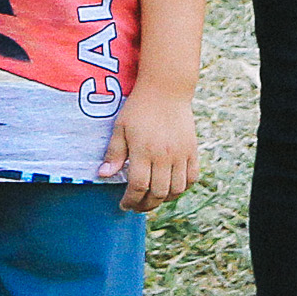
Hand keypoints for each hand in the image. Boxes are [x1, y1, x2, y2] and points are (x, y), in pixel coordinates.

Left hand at [102, 91, 198, 212]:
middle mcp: (164, 156)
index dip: (130, 200)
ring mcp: (181, 154)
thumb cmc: (139, 108)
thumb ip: (114, 153)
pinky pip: (191, 178)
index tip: (124, 205)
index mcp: (144, 151)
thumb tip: (104, 175)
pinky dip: (182, 188)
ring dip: (164, 199)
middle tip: (137, 206)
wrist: (166, 89)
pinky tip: (171, 188)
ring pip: (176, 190)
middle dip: (145, 205)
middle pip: (158, 193)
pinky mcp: (192, 151)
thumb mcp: (120, 128)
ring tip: (152, 199)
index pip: (138, 187)